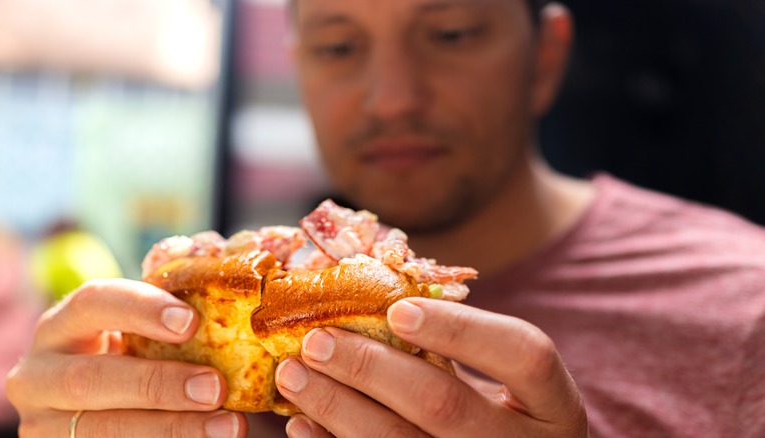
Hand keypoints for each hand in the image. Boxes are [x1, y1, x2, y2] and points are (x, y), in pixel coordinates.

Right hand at [6, 279, 246, 437]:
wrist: (98, 413)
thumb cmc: (128, 360)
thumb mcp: (135, 334)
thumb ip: (167, 310)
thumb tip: (215, 266)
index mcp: (61, 326)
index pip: (92, 302)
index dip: (140, 308)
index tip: (191, 321)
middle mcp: (37, 375)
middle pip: (90, 379)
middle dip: (158, 385)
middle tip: (216, 388)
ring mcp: (43, 424)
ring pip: (103, 429)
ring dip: (172, 428)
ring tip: (229, 426)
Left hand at [275, 298, 587, 436]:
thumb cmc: (499, 414)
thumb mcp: (500, 383)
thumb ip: (458, 347)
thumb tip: (369, 293)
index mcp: (554, 406)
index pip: (524, 356)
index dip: (461, 329)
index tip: (397, 309)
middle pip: (445, 405)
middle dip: (371, 368)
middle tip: (317, 340)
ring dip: (337, 408)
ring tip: (295, 375)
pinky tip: (303, 425)